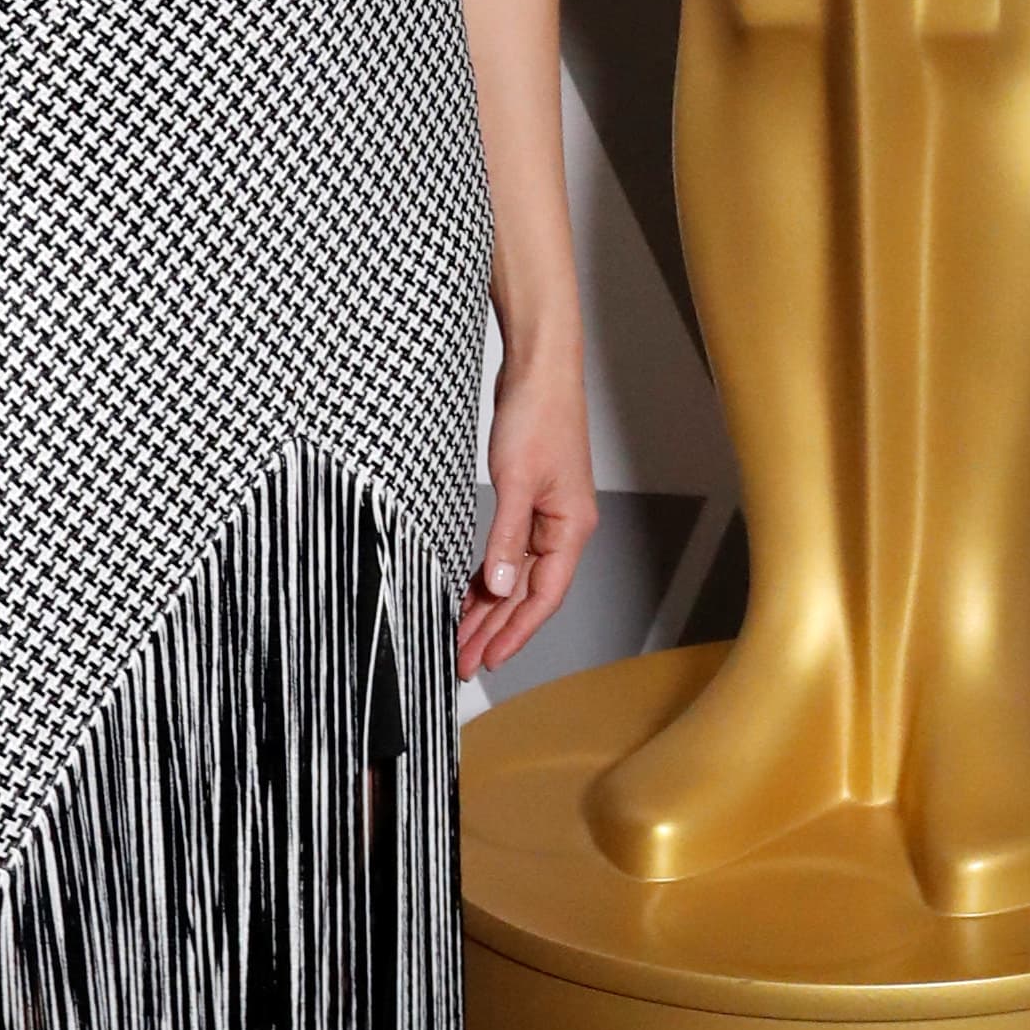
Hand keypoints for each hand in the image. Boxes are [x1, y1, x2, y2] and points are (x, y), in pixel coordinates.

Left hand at [461, 352, 598, 684]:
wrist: (539, 369)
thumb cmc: (538, 415)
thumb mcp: (517, 482)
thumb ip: (507, 539)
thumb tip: (500, 589)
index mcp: (570, 528)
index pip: (544, 596)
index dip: (515, 631)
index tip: (487, 659)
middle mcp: (562, 528)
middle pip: (528, 593)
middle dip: (495, 629)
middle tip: (463, 661)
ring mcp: (546, 516)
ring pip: (516, 576)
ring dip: (489, 607)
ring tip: (460, 637)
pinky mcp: (528, 502)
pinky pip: (508, 553)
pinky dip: (489, 575)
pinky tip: (469, 594)